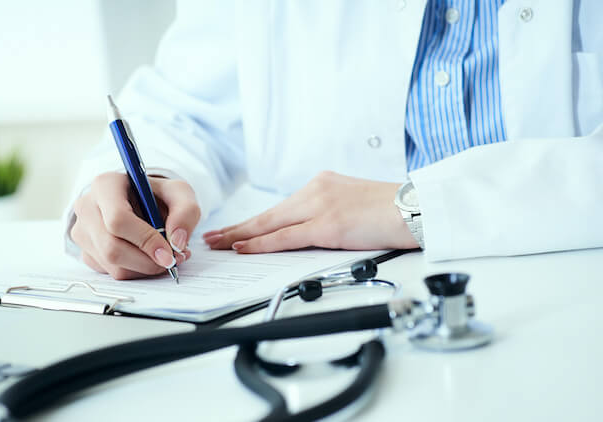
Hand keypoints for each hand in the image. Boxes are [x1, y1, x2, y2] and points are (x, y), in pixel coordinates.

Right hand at [70, 172, 200, 279]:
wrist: (142, 202)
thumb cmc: (157, 195)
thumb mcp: (180, 193)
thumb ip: (186, 212)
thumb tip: (176, 242)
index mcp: (106, 185)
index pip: (118, 219)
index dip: (145, 240)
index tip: (169, 253)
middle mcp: (87, 207)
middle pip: (111, 247)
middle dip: (146, 261)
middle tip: (171, 261)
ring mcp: (82, 232)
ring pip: (112, 264)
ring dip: (144, 268)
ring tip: (165, 256)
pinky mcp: (86, 252)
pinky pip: (111, 272)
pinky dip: (136, 271)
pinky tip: (148, 258)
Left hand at [203, 171, 417, 252]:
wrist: (416, 207)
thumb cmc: (391, 210)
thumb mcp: (353, 203)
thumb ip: (328, 212)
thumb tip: (311, 231)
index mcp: (321, 184)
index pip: (280, 208)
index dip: (254, 221)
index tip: (234, 228)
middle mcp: (316, 190)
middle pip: (268, 214)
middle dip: (237, 228)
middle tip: (212, 236)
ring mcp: (320, 206)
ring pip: (270, 224)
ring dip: (240, 236)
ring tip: (218, 244)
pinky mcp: (328, 225)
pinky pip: (286, 236)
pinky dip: (261, 243)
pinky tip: (243, 248)